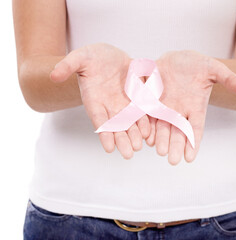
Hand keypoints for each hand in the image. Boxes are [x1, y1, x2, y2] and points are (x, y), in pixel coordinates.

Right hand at [50, 43, 149, 158]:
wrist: (109, 56)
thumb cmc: (92, 57)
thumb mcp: (80, 57)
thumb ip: (68, 65)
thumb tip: (53, 75)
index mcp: (94, 100)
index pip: (99, 120)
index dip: (104, 133)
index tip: (109, 148)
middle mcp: (109, 106)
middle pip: (116, 126)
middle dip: (122, 140)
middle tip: (128, 154)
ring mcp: (124, 103)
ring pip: (130, 122)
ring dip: (135, 135)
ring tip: (139, 146)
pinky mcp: (136, 97)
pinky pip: (142, 111)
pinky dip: (145, 121)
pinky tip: (149, 132)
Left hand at [146, 50, 235, 164]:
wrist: (176, 59)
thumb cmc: (196, 64)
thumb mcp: (213, 68)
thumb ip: (227, 77)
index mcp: (195, 108)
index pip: (195, 128)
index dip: (193, 143)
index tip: (189, 158)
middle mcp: (179, 112)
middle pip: (177, 132)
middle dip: (174, 146)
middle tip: (172, 160)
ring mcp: (164, 107)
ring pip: (161, 127)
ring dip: (160, 139)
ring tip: (160, 150)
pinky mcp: (150, 100)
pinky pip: (148, 115)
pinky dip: (147, 126)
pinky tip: (146, 137)